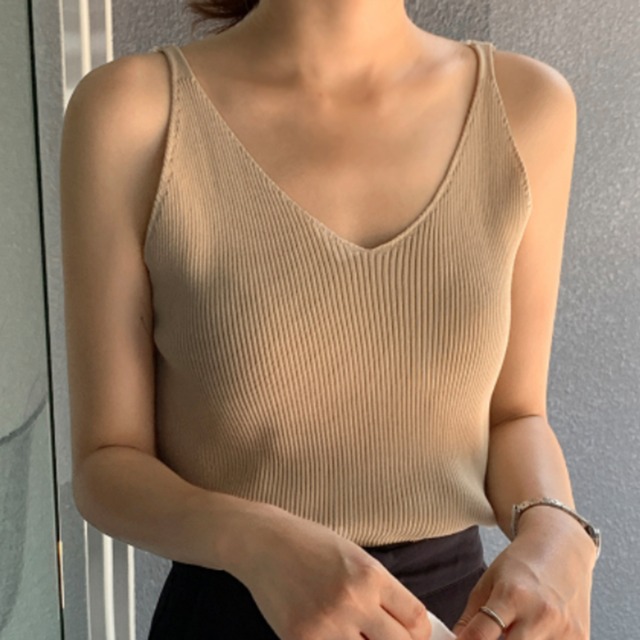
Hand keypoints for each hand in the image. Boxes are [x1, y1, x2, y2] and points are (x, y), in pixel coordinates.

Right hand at [231, 504, 432, 639]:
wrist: (264, 543)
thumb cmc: (312, 545)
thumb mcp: (355, 556)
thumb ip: (381, 590)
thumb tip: (407, 626)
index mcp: (370, 575)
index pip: (416, 620)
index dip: (420, 632)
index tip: (412, 633)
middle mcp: (352, 601)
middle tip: (383, 636)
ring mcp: (326, 625)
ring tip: (355, 632)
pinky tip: (330, 633)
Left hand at [451, 514, 596, 638]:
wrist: (563, 549)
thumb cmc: (520, 565)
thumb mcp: (488, 582)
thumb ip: (471, 617)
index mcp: (512, 595)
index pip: (480, 637)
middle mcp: (541, 614)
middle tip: (495, 631)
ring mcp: (565, 631)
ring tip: (517, 628)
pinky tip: (538, 631)